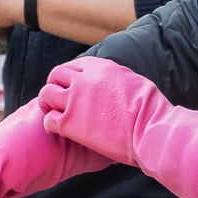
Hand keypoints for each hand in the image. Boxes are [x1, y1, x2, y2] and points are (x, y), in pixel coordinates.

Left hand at [38, 58, 173, 166]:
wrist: (151, 131)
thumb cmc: (151, 110)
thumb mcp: (133, 81)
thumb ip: (114, 78)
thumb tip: (110, 80)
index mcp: (101, 68)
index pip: (74, 66)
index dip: (69, 76)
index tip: (70, 86)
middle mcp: (84, 80)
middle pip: (55, 75)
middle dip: (54, 85)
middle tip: (56, 98)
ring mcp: (74, 100)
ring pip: (46, 94)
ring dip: (47, 102)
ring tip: (51, 111)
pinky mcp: (69, 122)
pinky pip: (48, 119)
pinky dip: (50, 123)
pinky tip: (58, 129)